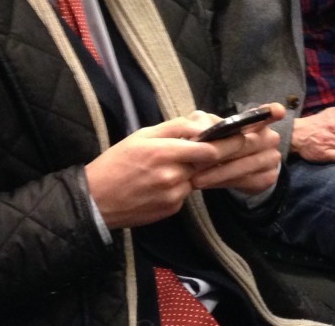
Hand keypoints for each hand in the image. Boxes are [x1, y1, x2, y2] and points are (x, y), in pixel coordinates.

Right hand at [86, 110, 269, 228]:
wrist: (93, 201)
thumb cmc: (116, 163)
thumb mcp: (142, 136)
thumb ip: (176, 127)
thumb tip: (203, 124)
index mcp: (164, 152)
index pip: (209, 149)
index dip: (228, 142)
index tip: (241, 135)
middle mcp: (172, 176)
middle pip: (211, 164)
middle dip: (226, 154)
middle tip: (239, 145)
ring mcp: (173, 196)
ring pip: (198, 178)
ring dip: (198, 171)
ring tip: (180, 164)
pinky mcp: (171, 209)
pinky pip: (186, 193)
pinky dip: (183, 185)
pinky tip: (165, 182)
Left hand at [190, 103, 285, 194]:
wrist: (236, 168)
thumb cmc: (223, 142)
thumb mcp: (212, 128)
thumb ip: (205, 123)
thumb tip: (201, 130)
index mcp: (259, 121)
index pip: (269, 113)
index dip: (273, 111)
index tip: (276, 111)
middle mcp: (270, 138)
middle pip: (246, 144)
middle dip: (220, 154)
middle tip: (195, 163)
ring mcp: (272, 159)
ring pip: (244, 166)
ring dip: (218, 173)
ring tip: (196, 179)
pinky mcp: (269, 178)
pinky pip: (245, 181)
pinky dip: (224, 183)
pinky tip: (208, 184)